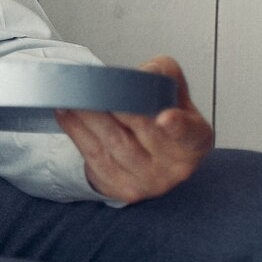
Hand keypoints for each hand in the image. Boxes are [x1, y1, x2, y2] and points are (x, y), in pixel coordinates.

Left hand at [56, 56, 213, 203]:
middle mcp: (177, 166)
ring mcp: (149, 181)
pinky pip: (94, 157)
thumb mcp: (173, 93)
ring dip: (89, 118)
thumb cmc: (162, 117)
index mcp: (196, 140)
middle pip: (143, 132)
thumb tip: (143, 72)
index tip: (165, 118)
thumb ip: (164, 75)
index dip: (178, 126)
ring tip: (73, 97)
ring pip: (114, 144)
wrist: (149, 155)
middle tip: (95, 88)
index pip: (190, 134)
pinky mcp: (122, 188)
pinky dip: (77, 132)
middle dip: (117, 109)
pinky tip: (66, 114)